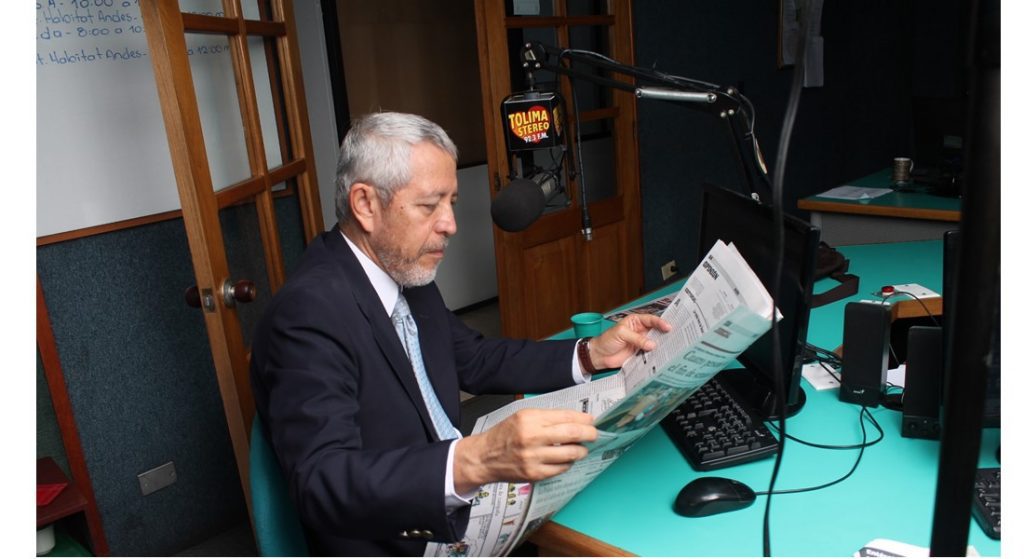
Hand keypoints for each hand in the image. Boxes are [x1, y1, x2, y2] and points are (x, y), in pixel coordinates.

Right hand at [453, 409, 596, 492]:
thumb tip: (576, 420)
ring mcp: (534, 457)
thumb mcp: (522, 416)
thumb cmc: (505, 435)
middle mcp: (532, 436)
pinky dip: (568, 463)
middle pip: (572, 433)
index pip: (566, 416)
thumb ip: (547, 418)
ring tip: (580, 449)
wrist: (484, 457)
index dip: (584, 419)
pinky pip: (561, 468)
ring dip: (581, 450)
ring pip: (571, 453)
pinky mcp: (534, 473)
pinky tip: (565, 459)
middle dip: (589, 433)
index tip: (591, 421)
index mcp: (530, 418)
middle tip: (594, 434)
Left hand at [589, 313, 670, 369]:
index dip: (660, 322)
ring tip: (672, 346)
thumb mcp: (621, 334)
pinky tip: (662, 355)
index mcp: (635, 321)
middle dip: (664, 332)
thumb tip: (651, 344)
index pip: (650, 319)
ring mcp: (641, 342)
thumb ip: (637, 338)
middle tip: (675, 335)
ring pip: (655, 342)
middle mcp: (640, 331)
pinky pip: (651, 353)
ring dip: (662, 344)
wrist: (600, 355)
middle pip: (656, 330)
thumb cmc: (607, 340)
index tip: (667, 327)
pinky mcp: (640, 353)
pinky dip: (656, 354)